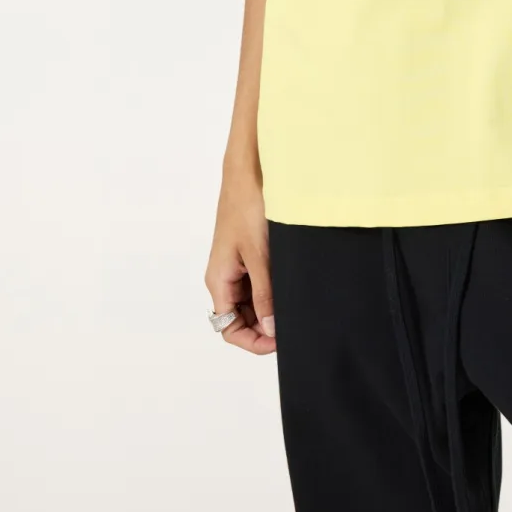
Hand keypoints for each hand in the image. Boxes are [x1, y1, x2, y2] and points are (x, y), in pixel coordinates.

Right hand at [205, 168, 276, 354]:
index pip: (229, 328)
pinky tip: (289, 284)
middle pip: (240, 318)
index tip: (280, 341)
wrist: (248, 171)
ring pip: (251, 301)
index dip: (253, 341)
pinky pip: (257, 281)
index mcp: (218, 281)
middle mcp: (223, 277)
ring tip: (293, 302)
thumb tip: (270, 328)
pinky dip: (272, 289)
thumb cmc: (247, 207)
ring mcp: (235, 265)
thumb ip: (265, 294)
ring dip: (270, 307)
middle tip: (293, 323)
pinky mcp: (246, 253)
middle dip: (264, 325)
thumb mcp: (259, 255)